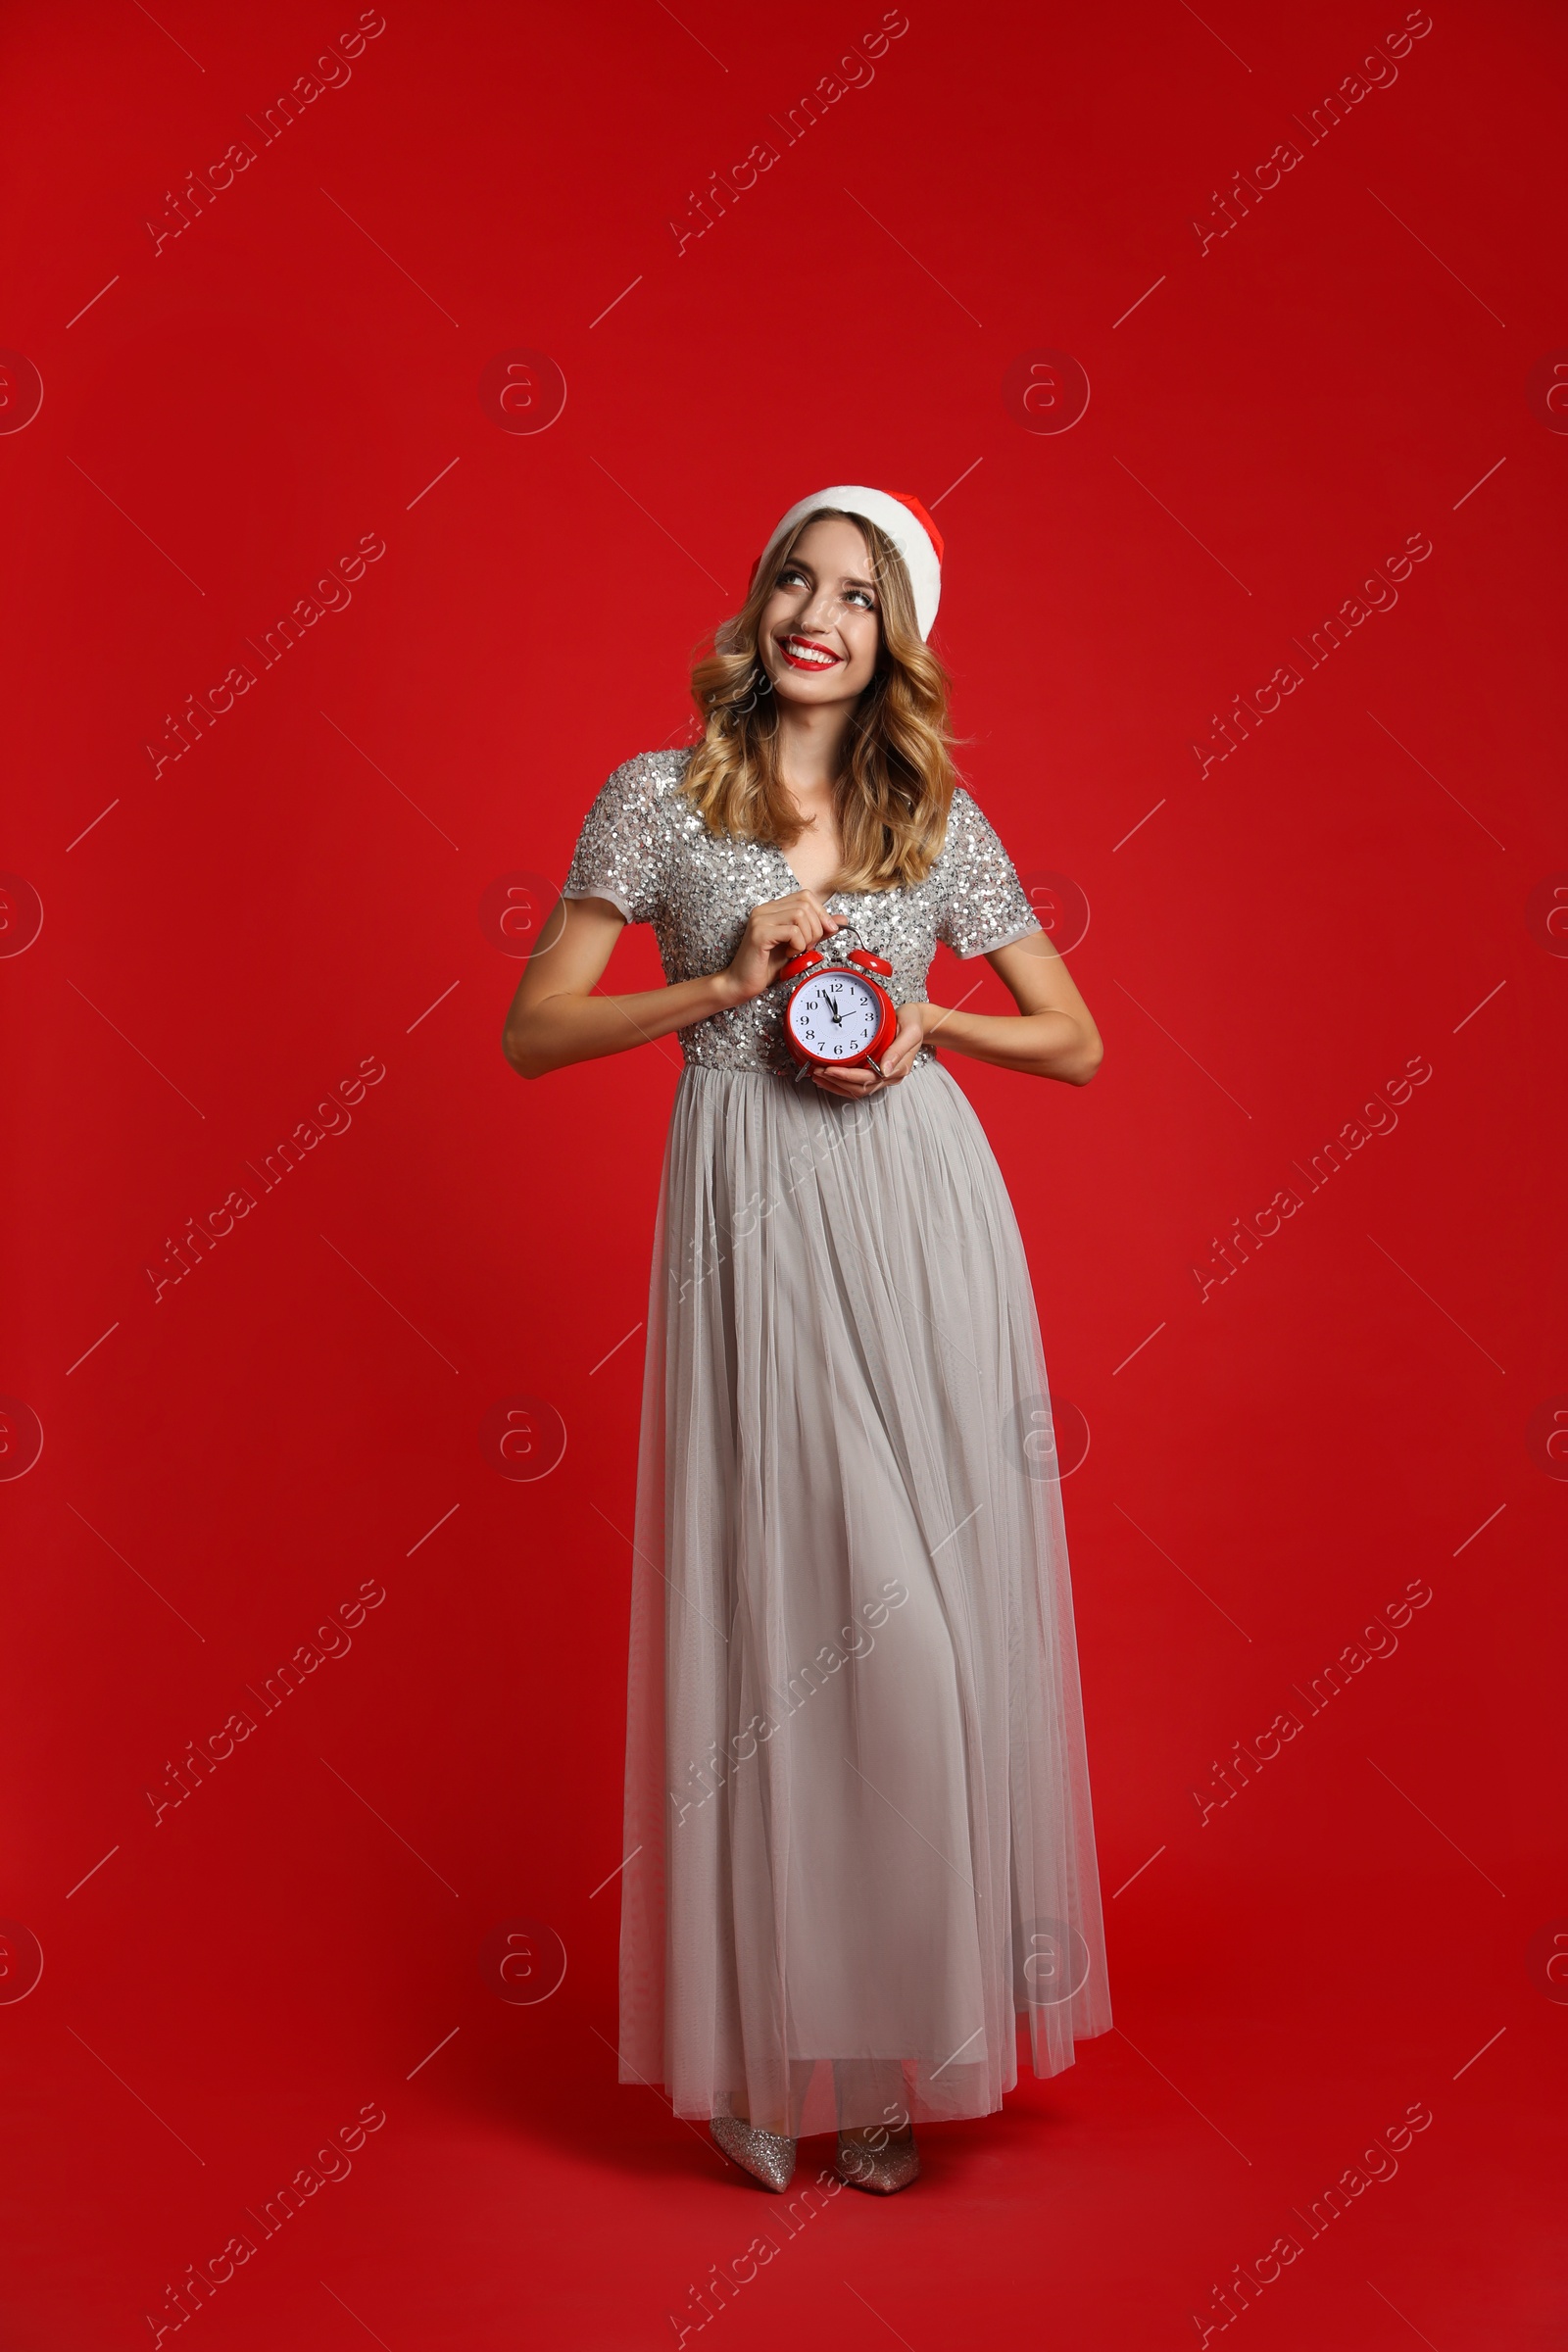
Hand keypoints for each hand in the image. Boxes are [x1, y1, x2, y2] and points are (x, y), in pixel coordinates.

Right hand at [717, 890, 842, 1006]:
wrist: (742, 983)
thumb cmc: (767, 966)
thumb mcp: (799, 945)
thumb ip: (818, 930)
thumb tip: (841, 920)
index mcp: (773, 908)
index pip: (806, 896)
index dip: (822, 912)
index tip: (829, 930)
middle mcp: (764, 909)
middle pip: (805, 903)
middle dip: (816, 927)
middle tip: (808, 946)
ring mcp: (760, 919)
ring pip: (800, 914)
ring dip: (807, 936)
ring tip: (798, 950)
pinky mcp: (759, 933)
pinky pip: (792, 931)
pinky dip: (798, 945)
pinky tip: (789, 954)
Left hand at [811, 1002, 929, 1097]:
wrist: (918, 1020)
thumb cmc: (913, 1022)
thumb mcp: (910, 1030)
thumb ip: (898, 1050)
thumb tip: (884, 1070)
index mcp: (898, 1068)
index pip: (868, 1079)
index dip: (847, 1077)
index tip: (830, 1069)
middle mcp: (889, 1075)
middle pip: (859, 1088)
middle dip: (836, 1082)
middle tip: (817, 1071)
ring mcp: (882, 1075)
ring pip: (857, 1089)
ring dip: (836, 1085)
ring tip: (818, 1075)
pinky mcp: (875, 1071)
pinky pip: (857, 1083)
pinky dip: (840, 1083)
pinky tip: (828, 1077)